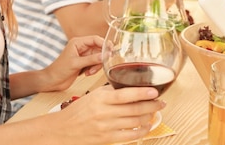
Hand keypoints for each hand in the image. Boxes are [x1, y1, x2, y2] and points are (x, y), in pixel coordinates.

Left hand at [42, 36, 103, 90]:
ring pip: (98, 57)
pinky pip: (95, 64)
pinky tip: (87, 73)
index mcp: (78, 42)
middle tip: (102, 64)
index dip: (104, 44)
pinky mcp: (84, 63)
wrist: (52, 81)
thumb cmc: (59, 70)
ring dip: (96, 65)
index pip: (95, 39)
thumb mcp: (76, 64)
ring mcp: (83, 56)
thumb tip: (104, 56)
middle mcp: (81, 47)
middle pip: (98, 49)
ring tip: (90, 72)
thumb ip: (91, 59)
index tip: (110, 51)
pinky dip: (94, 69)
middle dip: (100, 58)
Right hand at [42, 85, 164, 144]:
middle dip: (151, 105)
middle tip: (161, 102)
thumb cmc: (78, 111)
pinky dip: (142, 130)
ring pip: (135, 121)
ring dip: (149, 116)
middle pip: (134, 109)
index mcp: (100, 98)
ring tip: (155, 111)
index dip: (142, 93)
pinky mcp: (108, 138)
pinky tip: (147, 126)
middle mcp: (104, 112)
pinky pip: (130, 136)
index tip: (154, 91)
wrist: (63, 130)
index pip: (125, 94)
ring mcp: (107, 126)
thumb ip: (109, 91)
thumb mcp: (92, 95)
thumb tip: (128, 86)